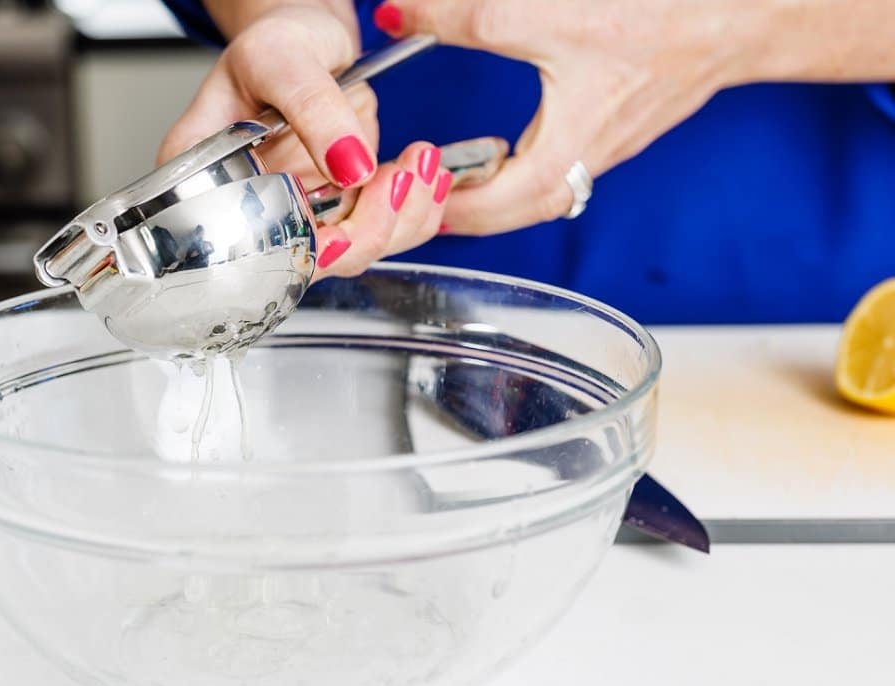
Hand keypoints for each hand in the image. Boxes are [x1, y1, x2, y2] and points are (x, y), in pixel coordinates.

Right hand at [158, 5, 455, 277]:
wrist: (310, 37)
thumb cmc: (276, 42)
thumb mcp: (283, 59)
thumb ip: (313, 109)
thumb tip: (350, 166)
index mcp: (206, 186)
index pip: (250, 248)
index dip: (300, 253)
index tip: (343, 235)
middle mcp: (249, 211)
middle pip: (310, 259)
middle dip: (366, 228)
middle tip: (399, 176)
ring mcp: (297, 214)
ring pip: (354, 250)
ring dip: (401, 216)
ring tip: (420, 160)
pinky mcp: (338, 208)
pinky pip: (382, 228)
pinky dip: (414, 208)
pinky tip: (427, 174)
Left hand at [372, 0, 756, 233]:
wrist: (743, 8)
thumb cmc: (659, 15)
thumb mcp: (540, 12)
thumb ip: (462, 16)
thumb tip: (397, 11)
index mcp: (569, 150)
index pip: (494, 206)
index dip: (447, 207)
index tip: (411, 196)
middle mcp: (590, 159)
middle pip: (519, 211)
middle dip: (470, 210)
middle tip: (429, 196)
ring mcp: (609, 143)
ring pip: (543, 191)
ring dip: (500, 192)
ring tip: (460, 177)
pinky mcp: (620, 121)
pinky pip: (564, 165)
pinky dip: (527, 167)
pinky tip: (509, 147)